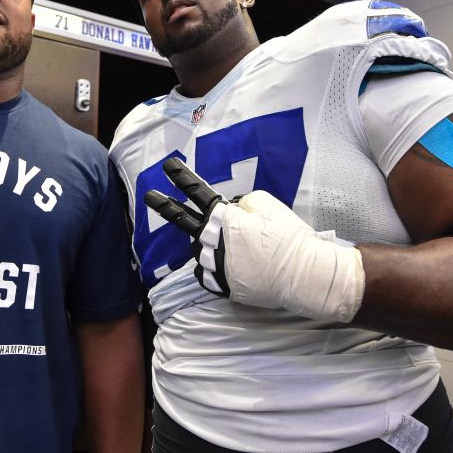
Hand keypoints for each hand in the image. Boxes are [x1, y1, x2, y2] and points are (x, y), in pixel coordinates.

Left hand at [144, 158, 364, 323]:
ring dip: (210, 245)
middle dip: (165, 206)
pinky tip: (227, 266)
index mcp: (224, 218)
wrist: (303, 275)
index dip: (181, 177)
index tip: (167, 166)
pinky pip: (208, 275)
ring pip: (200, 251)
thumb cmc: (289, 236)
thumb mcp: (268, 205)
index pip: (198, 192)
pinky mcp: (223, 286)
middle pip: (184, 221)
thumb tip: (235, 211)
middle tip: (149, 196)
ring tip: (231, 247)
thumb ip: (244, 204)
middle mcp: (213, 241)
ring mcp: (216, 265)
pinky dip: (213, 269)